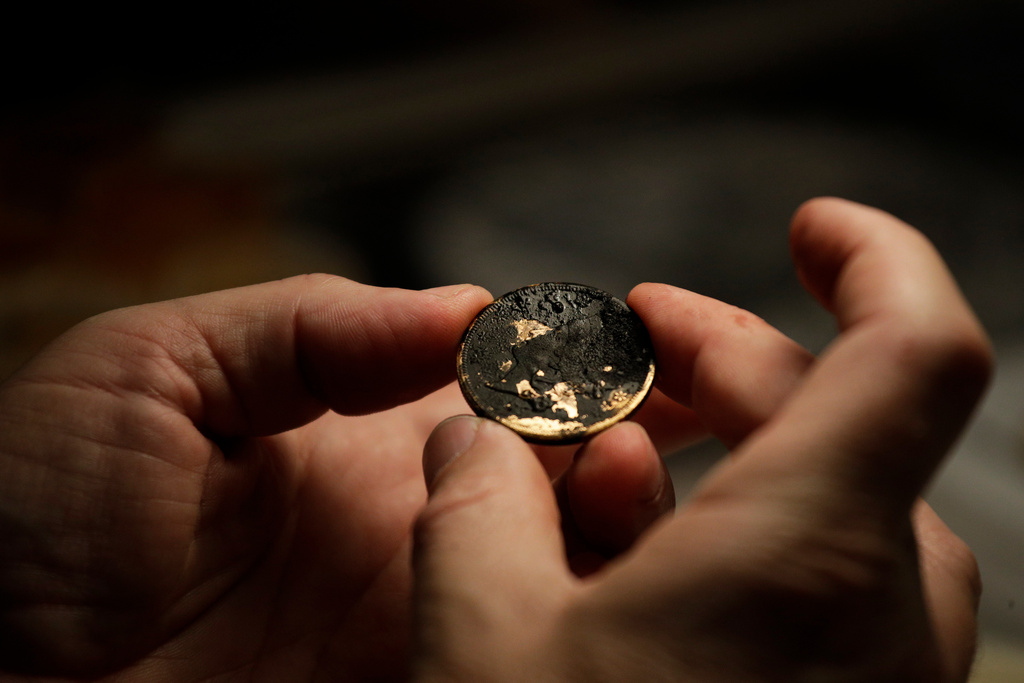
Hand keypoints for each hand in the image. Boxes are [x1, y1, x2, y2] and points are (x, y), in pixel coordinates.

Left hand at [0, 277, 689, 680]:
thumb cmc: (33, 509)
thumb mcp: (158, 370)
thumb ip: (311, 331)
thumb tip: (465, 310)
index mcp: (373, 435)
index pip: (517, 389)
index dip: (589, 363)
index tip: (644, 342)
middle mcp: (422, 525)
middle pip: (573, 477)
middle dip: (632, 437)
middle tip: (644, 417)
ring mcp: (429, 616)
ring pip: (575, 569)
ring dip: (620, 522)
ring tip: (615, 477)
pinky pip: (524, 661)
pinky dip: (577, 624)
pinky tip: (586, 582)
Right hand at [412, 198, 992, 681]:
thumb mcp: (482, 644)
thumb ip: (472, 509)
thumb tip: (473, 441)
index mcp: (806, 558)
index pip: (915, 347)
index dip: (873, 258)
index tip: (808, 229)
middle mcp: (886, 613)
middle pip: (847, 419)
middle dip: (734, 359)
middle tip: (643, 340)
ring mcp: (894, 672)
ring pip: (842, 505)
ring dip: (741, 454)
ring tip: (626, 462)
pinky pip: (839, 590)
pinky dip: (760, 539)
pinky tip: (664, 568)